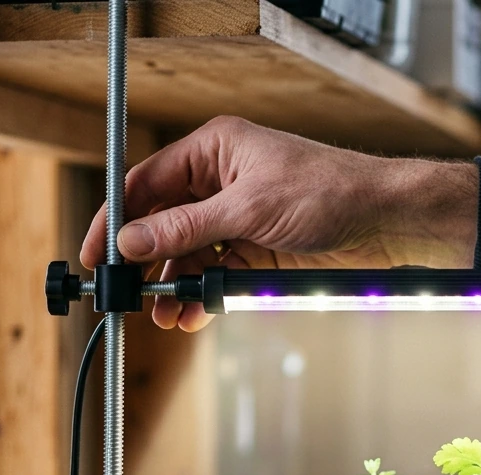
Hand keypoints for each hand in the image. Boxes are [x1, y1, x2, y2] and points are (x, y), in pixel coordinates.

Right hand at [81, 117, 478, 330]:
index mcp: (213, 152)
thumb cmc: (330, 190)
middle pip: (164, 224)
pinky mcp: (257, 250)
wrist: (384, 220)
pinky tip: (193, 315)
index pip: (145, 185)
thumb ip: (187, 227)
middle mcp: (220, 182)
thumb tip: (134, 240)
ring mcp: (238, 218)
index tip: (96, 254)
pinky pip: (218, 274)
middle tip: (126, 295)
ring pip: (190, 256)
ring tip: (164, 316)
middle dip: (146, 263)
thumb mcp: (249, 208)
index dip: (116, 221)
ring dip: (175, 287)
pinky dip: (205, 295)